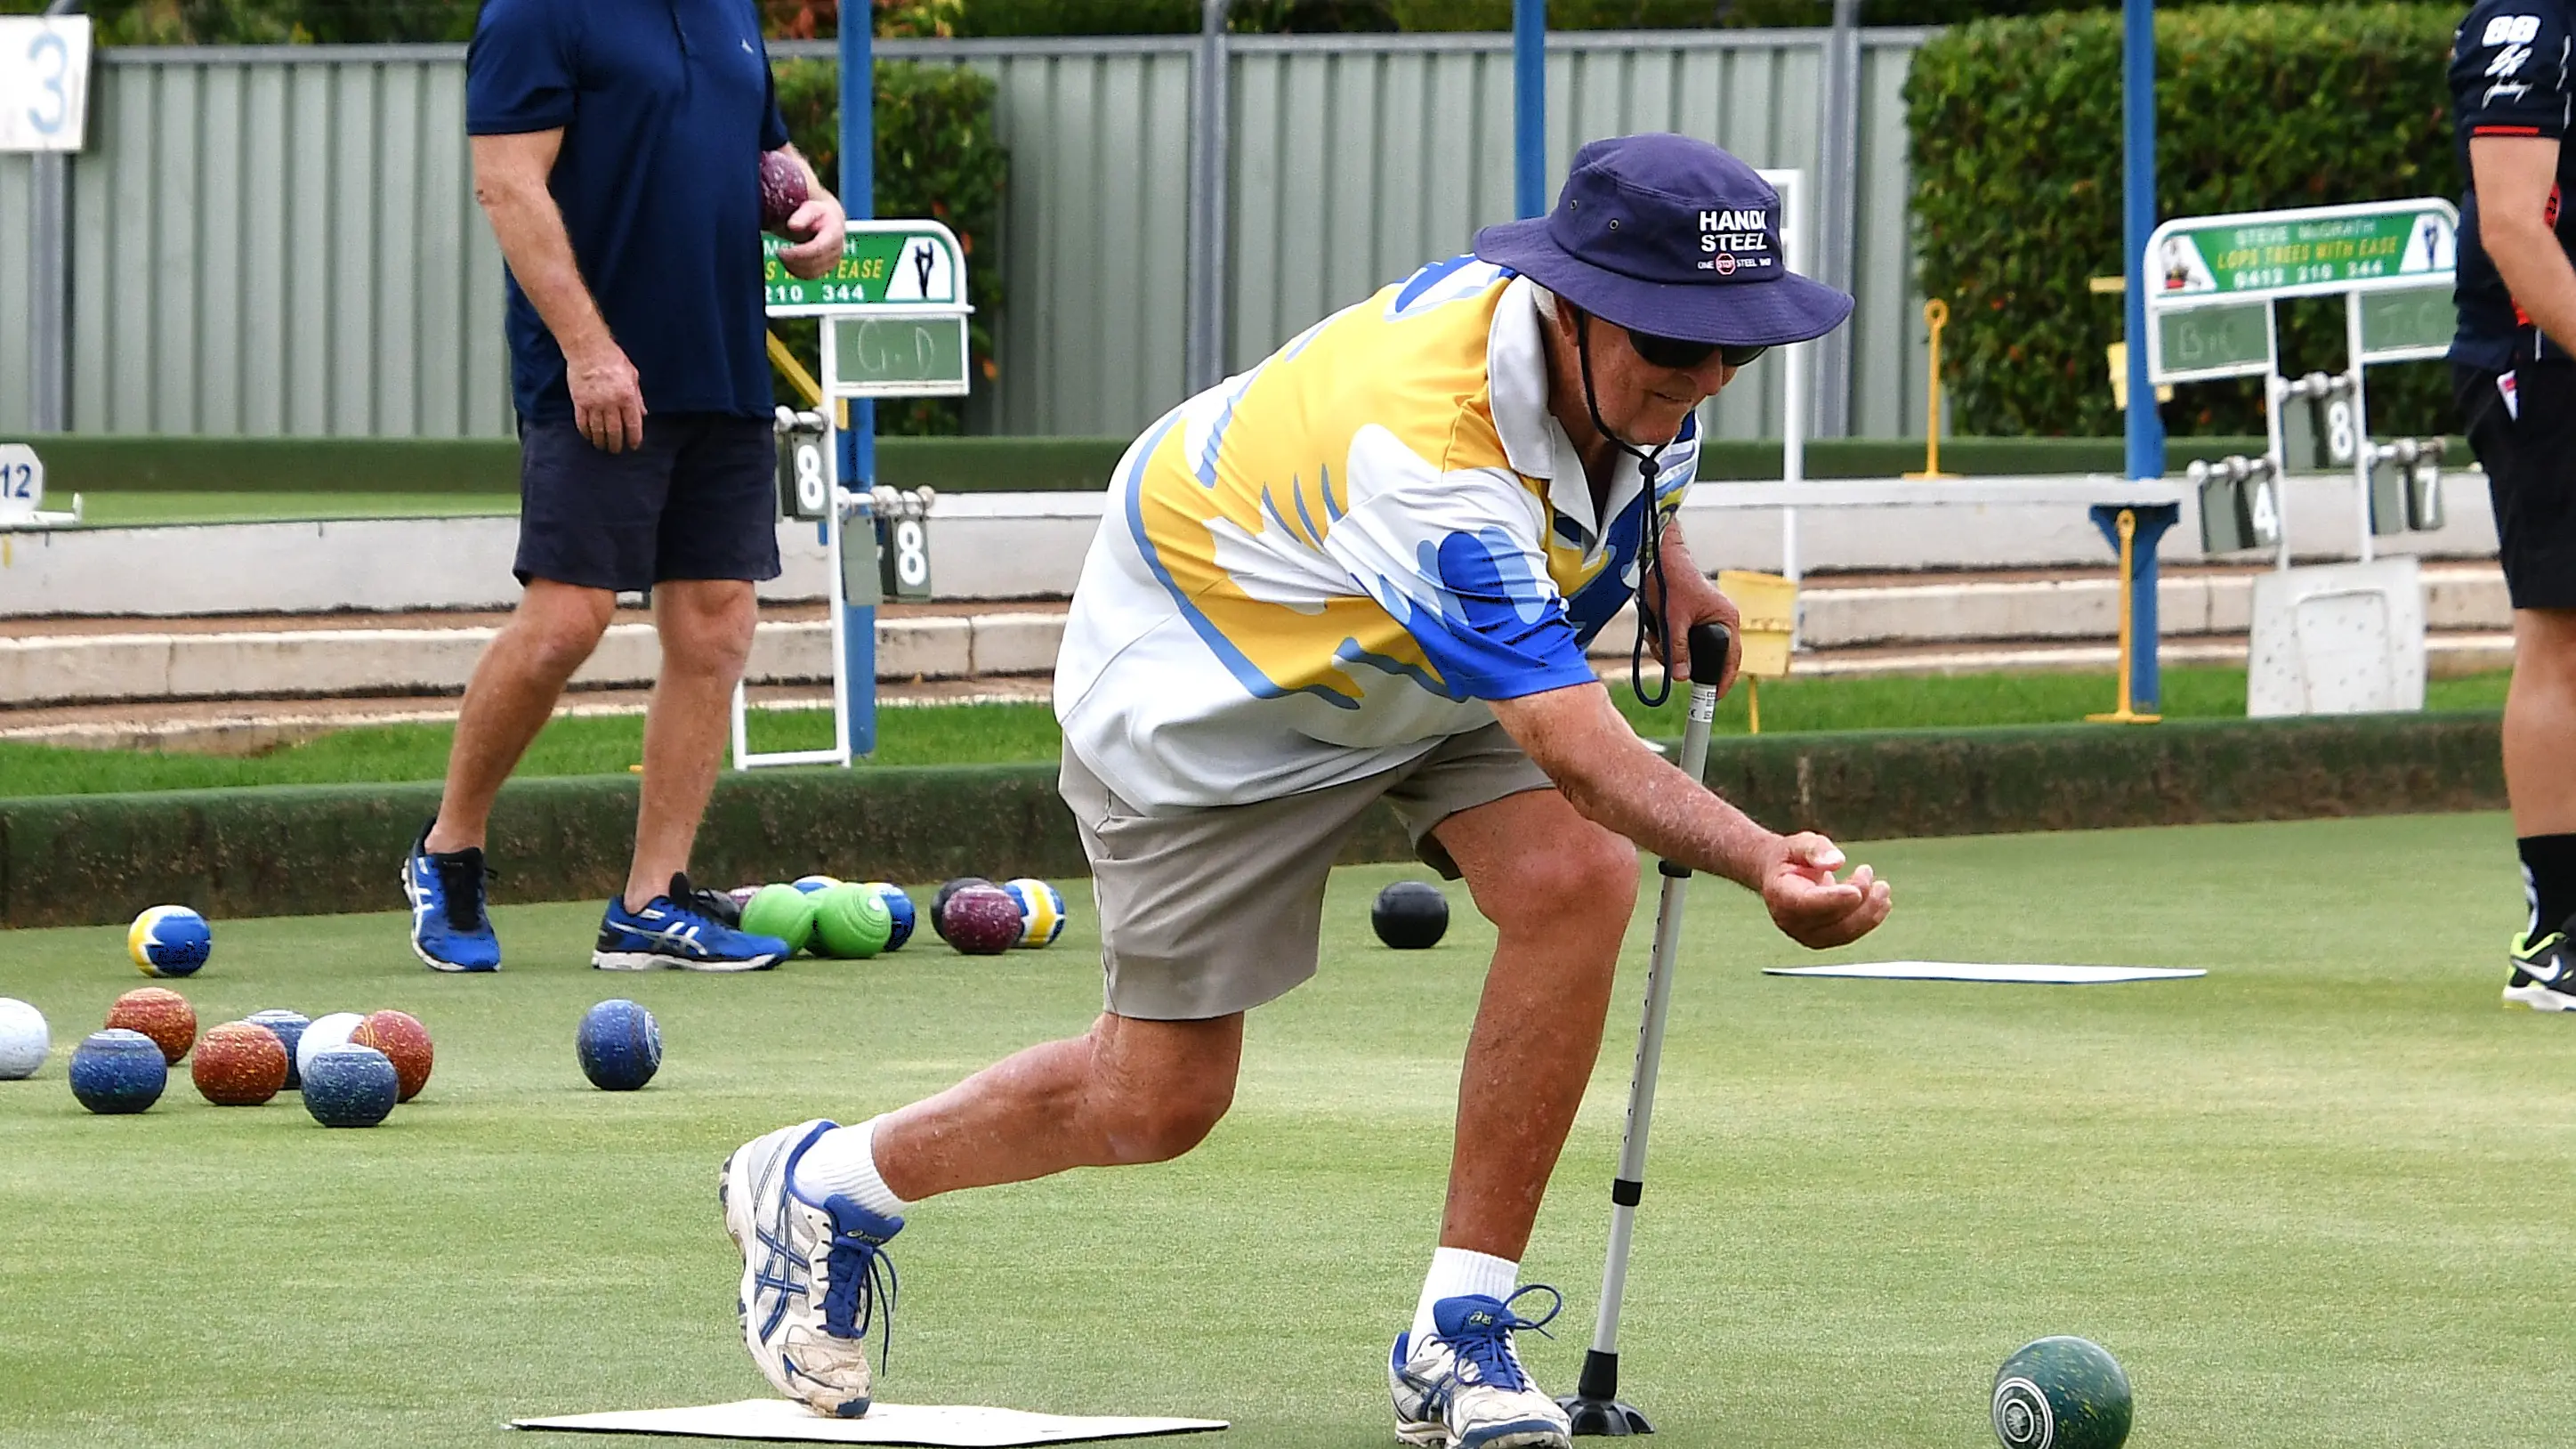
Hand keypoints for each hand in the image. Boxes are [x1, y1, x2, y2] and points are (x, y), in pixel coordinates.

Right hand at [567, 342, 644, 453]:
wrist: (588, 348)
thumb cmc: (613, 358)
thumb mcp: (633, 375)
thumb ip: (638, 396)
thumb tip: (643, 414)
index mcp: (627, 396)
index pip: (633, 425)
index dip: (634, 438)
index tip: (633, 446)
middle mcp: (611, 403)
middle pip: (615, 431)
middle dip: (616, 444)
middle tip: (616, 450)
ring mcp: (594, 403)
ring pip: (598, 430)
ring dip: (601, 441)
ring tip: (602, 446)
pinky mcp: (579, 402)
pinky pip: (582, 423)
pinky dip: (586, 432)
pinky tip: (589, 436)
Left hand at [779, 192, 847, 279]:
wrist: (829, 219)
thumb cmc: (818, 213)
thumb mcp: (811, 208)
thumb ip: (802, 215)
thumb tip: (793, 225)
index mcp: (835, 233)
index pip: (817, 249)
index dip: (798, 253)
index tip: (781, 250)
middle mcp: (837, 250)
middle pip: (814, 263)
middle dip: (794, 260)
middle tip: (779, 252)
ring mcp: (833, 261)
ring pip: (812, 272)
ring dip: (794, 267)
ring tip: (782, 255)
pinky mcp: (826, 268)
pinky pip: (810, 276)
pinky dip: (797, 271)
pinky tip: (788, 262)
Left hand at [1664, 581, 1742, 695]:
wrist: (1661, 559)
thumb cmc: (1673, 581)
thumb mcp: (1673, 619)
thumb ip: (1677, 648)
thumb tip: (1681, 677)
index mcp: (1726, 619)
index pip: (1732, 658)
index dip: (1723, 679)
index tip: (1714, 696)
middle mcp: (1720, 622)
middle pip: (1707, 657)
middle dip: (1683, 661)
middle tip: (1667, 660)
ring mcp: (1705, 622)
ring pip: (1689, 652)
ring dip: (1669, 651)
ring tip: (1655, 637)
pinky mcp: (1689, 622)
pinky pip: (1680, 643)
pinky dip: (1665, 643)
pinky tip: (1654, 633)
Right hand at [1757, 833, 1890, 948]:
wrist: (1780, 877)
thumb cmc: (1790, 858)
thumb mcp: (1798, 843)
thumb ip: (1814, 849)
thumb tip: (1837, 862)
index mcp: (1781, 895)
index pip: (1807, 904)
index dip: (1833, 899)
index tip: (1856, 890)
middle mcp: (1790, 921)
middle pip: (1832, 919)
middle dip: (1859, 898)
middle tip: (1868, 871)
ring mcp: (1806, 935)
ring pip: (1845, 931)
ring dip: (1870, 910)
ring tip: (1882, 887)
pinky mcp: (1823, 939)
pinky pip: (1850, 934)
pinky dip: (1869, 919)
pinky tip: (1881, 902)